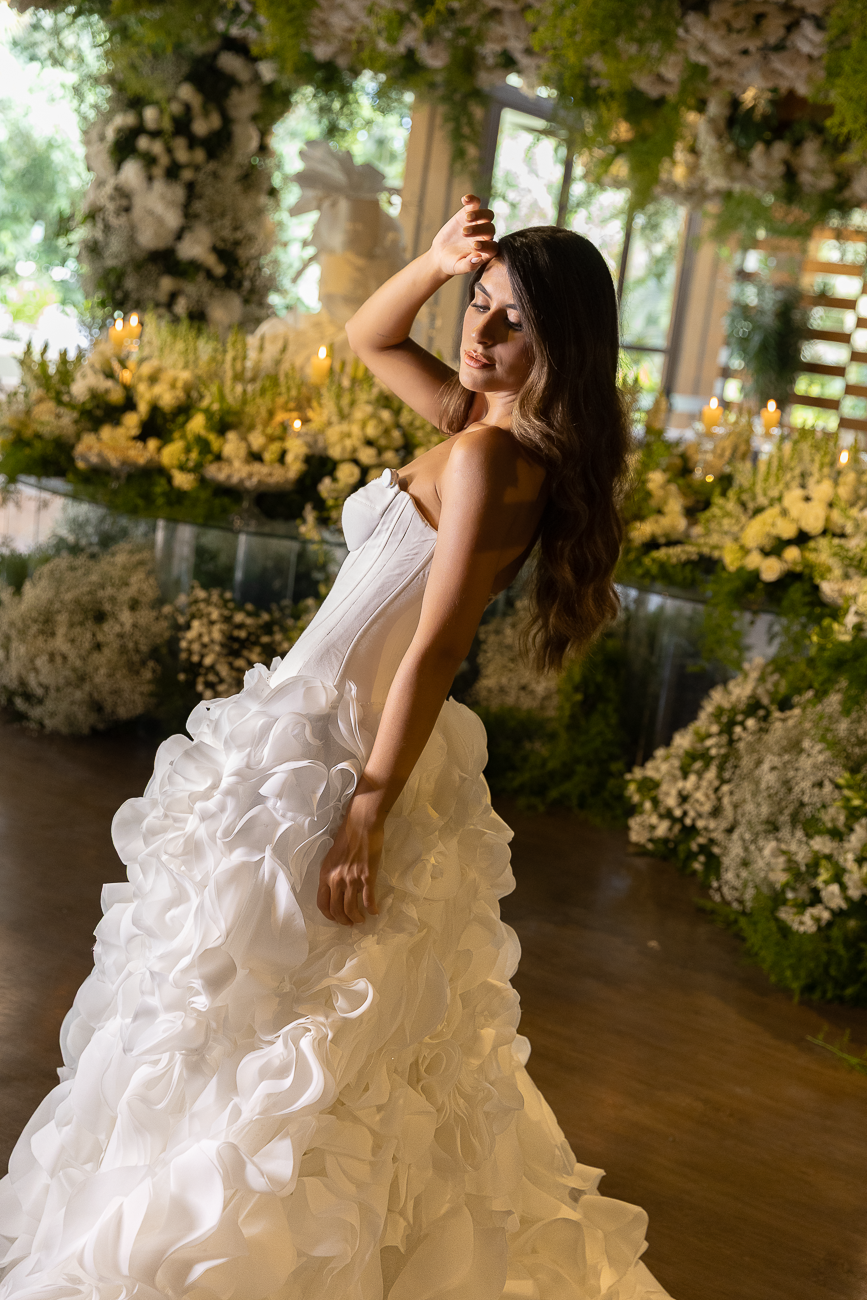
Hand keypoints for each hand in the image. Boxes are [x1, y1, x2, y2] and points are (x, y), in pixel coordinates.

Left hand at [317, 794, 383, 924]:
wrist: (361, 824)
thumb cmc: (347, 836)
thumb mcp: (331, 856)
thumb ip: (332, 872)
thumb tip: (336, 886)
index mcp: (325, 874)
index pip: (322, 903)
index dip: (329, 915)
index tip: (336, 918)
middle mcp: (336, 880)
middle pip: (337, 909)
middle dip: (344, 920)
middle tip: (350, 923)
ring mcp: (351, 879)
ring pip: (351, 908)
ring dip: (356, 918)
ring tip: (362, 920)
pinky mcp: (367, 877)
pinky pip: (368, 899)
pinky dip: (371, 908)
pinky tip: (375, 911)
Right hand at [429, 194, 497, 276]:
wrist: (441, 255)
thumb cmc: (452, 264)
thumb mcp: (459, 268)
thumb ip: (469, 266)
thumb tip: (477, 258)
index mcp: (486, 251)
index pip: (493, 247)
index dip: (486, 245)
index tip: (474, 246)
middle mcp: (485, 237)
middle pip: (490, 229)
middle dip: (479, 230)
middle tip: (464, 233)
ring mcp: (478, 224)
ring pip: (487, 215)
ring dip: (479, 214)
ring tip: (467, 218)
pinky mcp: (468, 214)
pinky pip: (475, 204)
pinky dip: (472, 199)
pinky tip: (465, 199)